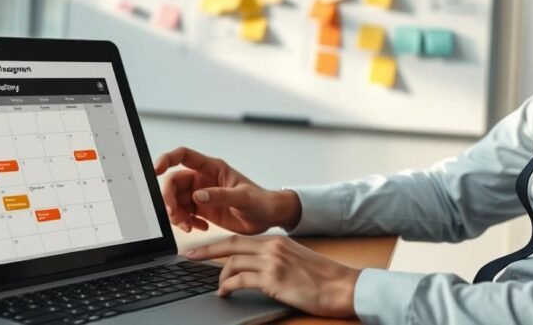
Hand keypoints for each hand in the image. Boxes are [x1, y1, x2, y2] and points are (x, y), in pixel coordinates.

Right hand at [155, 147, 300, 233]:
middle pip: (173, 183)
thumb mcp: (244, 198)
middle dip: (169, 199)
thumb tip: (197, 196)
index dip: (167, 159)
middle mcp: (203, 179)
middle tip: (174, 215)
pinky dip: (186, 223)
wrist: (268, 218)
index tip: (156, 170)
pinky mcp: (202, 210)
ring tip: (188, 226)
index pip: (183, 156)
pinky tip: (199, 228)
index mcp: (212, 168)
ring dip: (176, 214)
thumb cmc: (261, 202)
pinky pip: (184, 214)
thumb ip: (220, 195)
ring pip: (176, 201)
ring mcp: (201, 195)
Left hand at [186, 235, 360, 317]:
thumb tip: (256, 267)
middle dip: (206, 251)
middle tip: (190, 257)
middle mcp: (272, 247)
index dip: (218, 243)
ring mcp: (272, 262)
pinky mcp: (274, 279)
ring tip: (219, 287)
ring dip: (220, 277)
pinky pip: (241, 280)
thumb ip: (276, 258)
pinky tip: (225, 293)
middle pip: (230, 245)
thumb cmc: (324, 278)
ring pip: (232, 263)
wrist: (343, 286)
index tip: (203, 248)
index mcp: (277, 241)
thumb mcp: (297, 260)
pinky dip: (228, 286)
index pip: (240, 238)